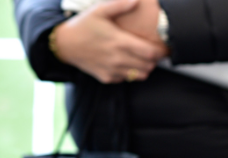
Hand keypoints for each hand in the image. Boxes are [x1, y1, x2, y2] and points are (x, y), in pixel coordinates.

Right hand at [53, 0, 167, 83]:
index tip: (163, 48)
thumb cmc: (83, 26)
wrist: (64, 44)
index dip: (160, 52)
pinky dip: (129, 73)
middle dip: (154, 60)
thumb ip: (119, 5)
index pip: (150, 53)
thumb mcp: (99, 11)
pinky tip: (125, 62)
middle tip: (152, 52)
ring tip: (140, 58)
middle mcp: (117, 59)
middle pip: (148, 66)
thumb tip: (136, 0)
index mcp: (119, 42)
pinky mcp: (107, 78)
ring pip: (140, 75)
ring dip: (144, 68)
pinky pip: (126, 79)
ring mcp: (112, 70)